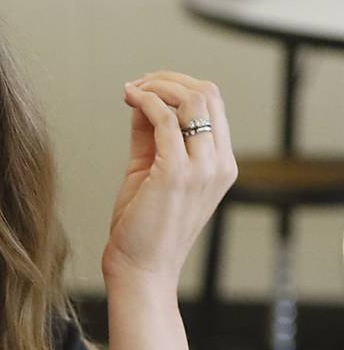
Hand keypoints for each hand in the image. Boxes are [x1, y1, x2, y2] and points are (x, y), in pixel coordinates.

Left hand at [103, 71, 237, 288]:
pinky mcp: (176, 172)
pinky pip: (165, 119)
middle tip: (138, 84)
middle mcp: (219, 163)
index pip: (214, 106)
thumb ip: (152, 137)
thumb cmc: (143, 227)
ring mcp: (202, 168)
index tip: (148, 88)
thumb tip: (143, 101)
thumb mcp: (151, 171)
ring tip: (131, 90)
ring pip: (193, 99)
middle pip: (209, 94)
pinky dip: (146, 101)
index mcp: (220, 164)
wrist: (140, 270)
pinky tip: (129, 99)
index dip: (180, 87)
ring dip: (158, 86)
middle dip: (170, 80)